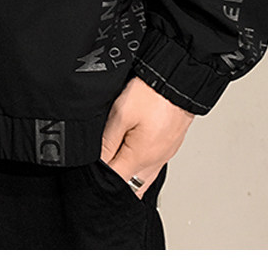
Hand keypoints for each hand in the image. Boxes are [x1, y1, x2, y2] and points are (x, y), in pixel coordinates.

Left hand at [100, 76, 194, 197]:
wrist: (177, 80)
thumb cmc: (152, 94)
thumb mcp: (121, 114)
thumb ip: (107, 142)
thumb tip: (97, 164)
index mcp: (140, 157)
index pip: (116, 182)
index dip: (100, 179)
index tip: (90, 170)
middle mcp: (155, 161)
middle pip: (131, 187)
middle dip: (115, 183)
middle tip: (100, 169)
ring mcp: (164, 155)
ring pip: (143, 179)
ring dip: (128, 177)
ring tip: (114, 162)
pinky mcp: (168, 147)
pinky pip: (152, 167)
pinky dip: (140, 168)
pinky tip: (131, 157)